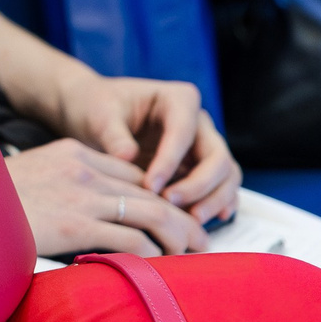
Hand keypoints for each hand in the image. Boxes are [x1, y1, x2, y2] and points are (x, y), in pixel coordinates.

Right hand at [7, 139, 211, 257]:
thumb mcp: (31, 176)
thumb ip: (63, 183)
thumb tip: (86, 211)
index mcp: (73, 152)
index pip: (133, 171)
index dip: (161, 194)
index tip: (175, 214)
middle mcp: (83, 169)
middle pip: (152, 190)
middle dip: (182, 217)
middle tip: (200, 239)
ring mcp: (81, 195)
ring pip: (152, 212)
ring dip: (179, 236)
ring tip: (193, 254)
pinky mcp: (76, 224)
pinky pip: (132, 239)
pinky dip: (154, 254)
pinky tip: (162, 266)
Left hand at [42, 72, 241, 222]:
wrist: (94, 113)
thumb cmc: (98, 107)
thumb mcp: (100, 115)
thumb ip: (113, 134)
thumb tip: (128, 156)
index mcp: (179, 99)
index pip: (184, 132)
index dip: (170, 161)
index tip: (149, 187)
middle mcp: (199, 122)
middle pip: (217, 156)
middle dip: (199, 185)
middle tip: (171, 204)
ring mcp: (203, 146)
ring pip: (226, 175)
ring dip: (213, 200)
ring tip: (191, 221)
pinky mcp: (199, 168)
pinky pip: (219, 187)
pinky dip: (216, 204)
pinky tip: (204, 222)